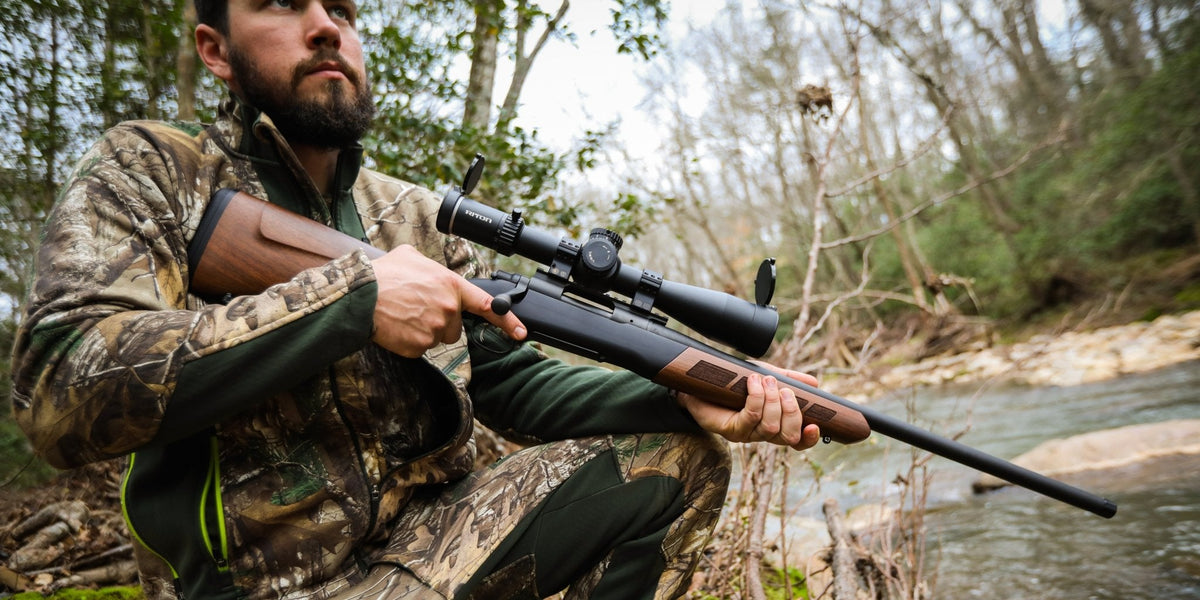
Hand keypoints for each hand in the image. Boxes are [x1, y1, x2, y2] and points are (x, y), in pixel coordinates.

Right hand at [370, 245, 525, 357]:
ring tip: (403, 315)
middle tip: (416, 309)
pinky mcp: (420, 347)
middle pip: (455, 327)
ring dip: (423, 331)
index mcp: (451, 286)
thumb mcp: (411, 256)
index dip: (507, 321)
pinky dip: (409, 342)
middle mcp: (449, 309)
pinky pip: (420, 349)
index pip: (487, 305)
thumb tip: (428, 268)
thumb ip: (429, 265)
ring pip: (437, 338)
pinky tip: (397, 327)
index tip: (522, 332)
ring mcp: (435, 330)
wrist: (360, 296)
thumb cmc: (383, 274)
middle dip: (439, 321)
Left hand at [677, 366, 821, 450]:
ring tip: (766, 381)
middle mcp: (762, 434)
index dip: (809, 438)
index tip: (815, 425)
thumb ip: (789, 379)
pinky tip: (753, 382)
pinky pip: (751, 416)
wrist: (701, 383)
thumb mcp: (765, 376)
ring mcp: (746, 434)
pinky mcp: (730, 430)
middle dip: (790, 410)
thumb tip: (814, 383)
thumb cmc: (735, 383)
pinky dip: (756, 397)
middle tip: (783, 390)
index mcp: (775, 424)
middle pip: (788, 435)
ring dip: (772, 400)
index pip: (798, 441)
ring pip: (770, 426)